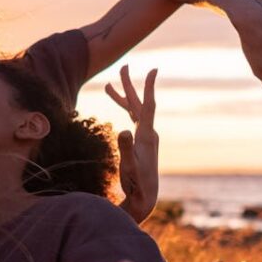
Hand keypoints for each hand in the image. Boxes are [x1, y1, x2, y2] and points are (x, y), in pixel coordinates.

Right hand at [105, 66, 158, 223]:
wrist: (146, 195)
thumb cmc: (136, 182)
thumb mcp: (128, 166)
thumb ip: (125, 148)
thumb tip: (123, 130)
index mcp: (146, 135)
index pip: (148, 105)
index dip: (149, 87)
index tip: (153, 70)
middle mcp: (148, 132)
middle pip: (139, 103)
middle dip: (130, 85)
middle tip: (123, 67)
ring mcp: (146, 136)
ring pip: (134, 110)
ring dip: (123, 97)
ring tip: (109, 84)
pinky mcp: (141, 141)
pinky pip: (133, 118)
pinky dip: (124, 108)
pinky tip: (118, 105)